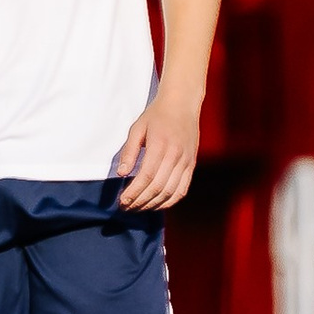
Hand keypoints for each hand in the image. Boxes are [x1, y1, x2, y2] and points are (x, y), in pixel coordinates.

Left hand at [115, 92, 199, 210]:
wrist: (182, 104)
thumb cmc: (156, 116)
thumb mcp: (137, 129)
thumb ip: (129, 151)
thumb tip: (121, 173)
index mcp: (160, 145)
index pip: (147, 176)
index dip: (134, 192)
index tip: (122, 201)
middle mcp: (176, 155)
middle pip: (158, 187)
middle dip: (140, 201)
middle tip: (126, 207)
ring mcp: (186, 161)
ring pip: (170, 192)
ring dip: (152, 204)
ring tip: (137, 208)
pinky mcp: (192, 165)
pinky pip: (182, 189)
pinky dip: (169, 201)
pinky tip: (156, 205)